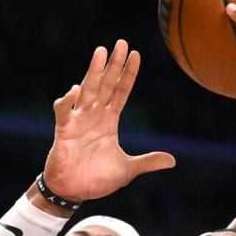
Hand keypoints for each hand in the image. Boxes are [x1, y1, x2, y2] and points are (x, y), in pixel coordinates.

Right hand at [41, 40, 174, 203]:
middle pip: (106, 84)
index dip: (128, 74)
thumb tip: (172, 160)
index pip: (121, 92)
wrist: (73, 192)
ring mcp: (78, 121)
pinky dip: (67, 101)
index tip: (136, 54)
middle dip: (113, 64)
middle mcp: (94, 116)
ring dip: (93, 72)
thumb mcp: (127, 169)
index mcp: (109, 121)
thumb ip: (147, 162)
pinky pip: (64, 112)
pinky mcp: (63, 131)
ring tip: (100, 52)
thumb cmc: (96, 179)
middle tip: (120, 43)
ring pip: (87, 90)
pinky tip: (74, 90)